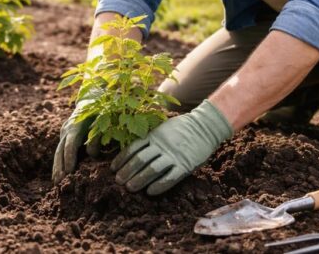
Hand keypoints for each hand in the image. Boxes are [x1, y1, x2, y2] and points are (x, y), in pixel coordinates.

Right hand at [52, 94, 101, 183]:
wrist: (92, 95)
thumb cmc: (102, 108)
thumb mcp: (104, 118)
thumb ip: (98, 135)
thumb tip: (91, 153)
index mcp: (77, 124)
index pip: (71, 144)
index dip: (69, 158)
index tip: (69, 171)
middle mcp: (67, 128)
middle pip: (61, 149)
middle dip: (60, 166)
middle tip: (60, 182)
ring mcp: (64, 131)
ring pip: (58, 151)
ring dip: (57, 167)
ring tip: (56, 183)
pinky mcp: (65, 135)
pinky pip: (60, 150)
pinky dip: (58, 163)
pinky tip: (57, 175)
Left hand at [110, 100, 232, 195]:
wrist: (205, 126)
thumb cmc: (182, 127)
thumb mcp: (162, 127)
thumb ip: (150, 137)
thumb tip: (132, 149)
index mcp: (154, 135)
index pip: (133, 148)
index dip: (121, 159)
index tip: (113, 168)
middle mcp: (162, 145)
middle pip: (140, 160)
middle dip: (127, 171)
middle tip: (118, 181)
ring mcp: (173, 155)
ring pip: (152, 170)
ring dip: (139, 180)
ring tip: (130, 188)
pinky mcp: (185, 165)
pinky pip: (170, 178)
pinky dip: (159, 186)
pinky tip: (150, 192)